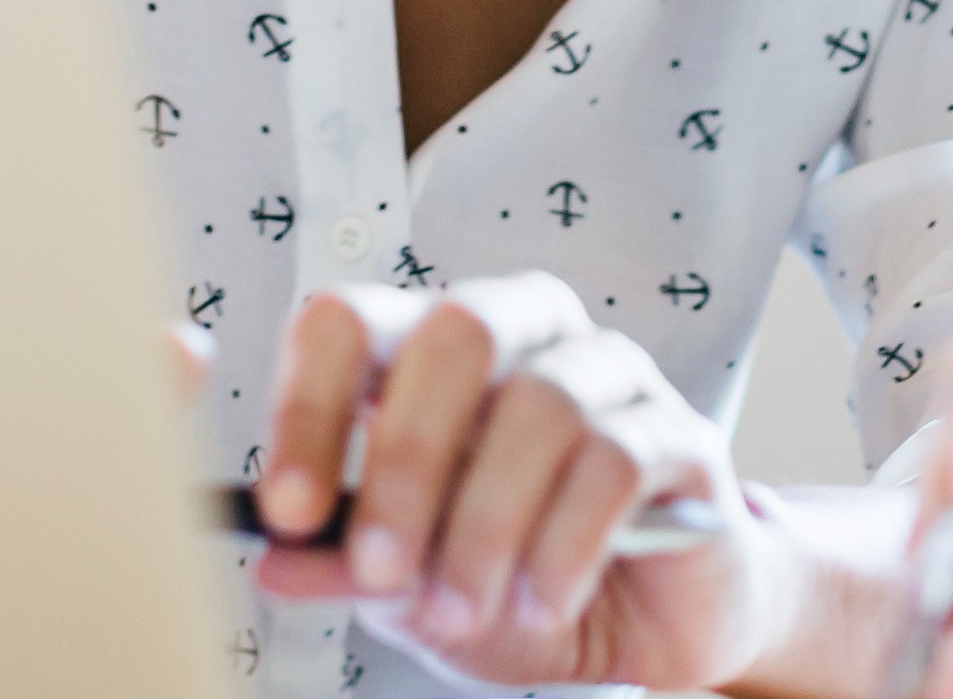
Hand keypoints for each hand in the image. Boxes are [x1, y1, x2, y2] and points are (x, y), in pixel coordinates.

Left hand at [248, 273, 802, 692]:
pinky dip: (564, 545)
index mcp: (433, 352)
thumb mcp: (413, 593)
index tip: (287, 511)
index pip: (354, 321)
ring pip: (541, 404)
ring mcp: (610, 374)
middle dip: (406, 459)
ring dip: (485, 526)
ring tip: (464, 609)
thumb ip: (349, 568)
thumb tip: (273, 562)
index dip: (309, 404)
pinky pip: (615, 461)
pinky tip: (542, 601)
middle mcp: (525, 336)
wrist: (646, 631)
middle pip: (457, 331)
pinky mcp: (679, 433)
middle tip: (380, 568)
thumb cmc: (517, 584)